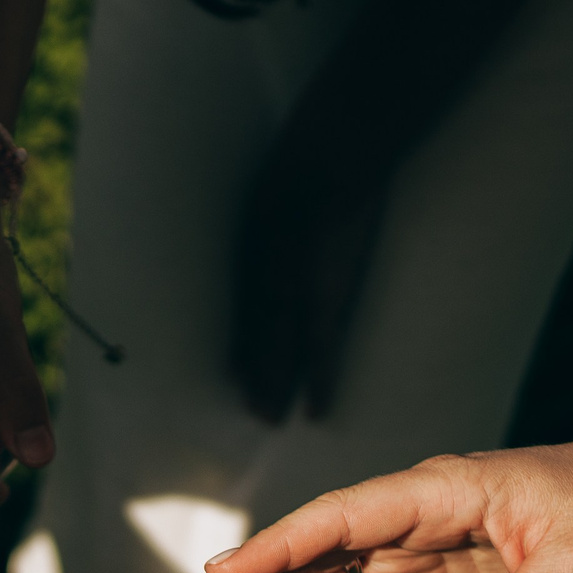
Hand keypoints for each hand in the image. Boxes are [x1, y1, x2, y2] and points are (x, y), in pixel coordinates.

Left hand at [231, 113, 389, 423]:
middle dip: (254, 373)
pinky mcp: (324, 298)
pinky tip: (316, 413)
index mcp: (258, 253)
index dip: (244, 343)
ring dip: (274, 387)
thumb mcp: (278, 182)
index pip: (249, 310)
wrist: (334, 152)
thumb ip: (273, 207)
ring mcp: (294, 293)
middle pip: (257, 338)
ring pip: (280, 353)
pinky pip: (319, 352)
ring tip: (267, 420)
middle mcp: (268, 281)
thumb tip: (275, 210)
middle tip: (250, 411)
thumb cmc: (311, 155)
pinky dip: (316, 382)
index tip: (238, 371)